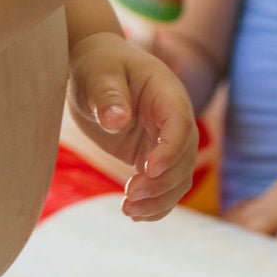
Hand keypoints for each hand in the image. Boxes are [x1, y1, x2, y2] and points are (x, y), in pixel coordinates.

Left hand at [68, 31, 197, 222]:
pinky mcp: (151, 155)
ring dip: (159, 199)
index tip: (148, 170)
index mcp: (166, 92)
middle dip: (162, 182)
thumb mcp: (97, 73)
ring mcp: (164, 139)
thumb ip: (108, 95)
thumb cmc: (97, 63)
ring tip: (129, 210)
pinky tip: (134, 213)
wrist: (93, 66)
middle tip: (130, 195)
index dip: (170, 150)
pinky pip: (163, 185)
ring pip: (178, 178)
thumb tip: (117, 121)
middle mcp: (173, 118)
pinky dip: (154, 203)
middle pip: (184, 158)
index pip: (180, 124)